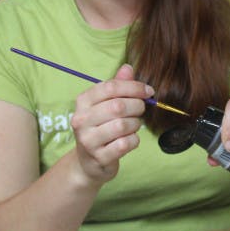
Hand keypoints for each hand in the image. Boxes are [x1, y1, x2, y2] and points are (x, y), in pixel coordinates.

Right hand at [69, 64, 150, 185]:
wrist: (88, 162)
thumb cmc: (101, 128)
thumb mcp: (105, 105)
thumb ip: (117, 87)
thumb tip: (128, 68)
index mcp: (83, 102)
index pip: (111, 87)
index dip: (134, 87)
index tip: (148, 91)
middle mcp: (81, 119)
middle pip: (118, 106)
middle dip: (137, 106)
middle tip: (141, 110)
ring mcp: (88, 140)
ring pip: (122, 126)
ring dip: (135, 125)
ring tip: (133, 126)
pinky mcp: (98, 157)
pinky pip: (125, 144)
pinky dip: (133, 141)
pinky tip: (129, 140)